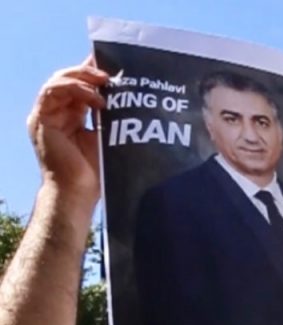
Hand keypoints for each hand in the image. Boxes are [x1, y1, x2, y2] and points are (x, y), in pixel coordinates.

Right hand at [27, 57, 107, 205]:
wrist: (79, 193)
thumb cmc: (96, 172)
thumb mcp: (108, 137)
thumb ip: (112, 116)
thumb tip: (131, 97)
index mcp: (71, 116)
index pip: (80, 86)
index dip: (94, 73)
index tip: (114, 63)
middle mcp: (56, 113)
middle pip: (68, 78)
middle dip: (89, 71)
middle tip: (111, 70)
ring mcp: (45, 115)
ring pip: (59, 81)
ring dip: (83, 77)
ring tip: (105, 80)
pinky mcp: (40, 119)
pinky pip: (53, 92)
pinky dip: (74, 89)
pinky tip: (95, 97)